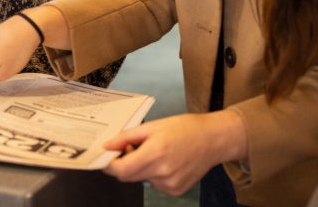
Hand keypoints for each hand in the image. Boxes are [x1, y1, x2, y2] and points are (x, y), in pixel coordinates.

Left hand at [102, 110, 247, 196]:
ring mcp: (169, 184)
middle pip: (128, 176)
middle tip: (130, 148)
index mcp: (155, 153)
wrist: (212, 140)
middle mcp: (162, 172)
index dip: (109, 165)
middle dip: (123, 164)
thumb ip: (127, 137)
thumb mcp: (153, 126)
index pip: (120, 169)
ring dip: (140, 168)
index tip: (105, 157)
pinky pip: (154, 184)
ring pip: (141, 180)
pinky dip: (153, 174)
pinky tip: (165, 161)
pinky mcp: (175, 191)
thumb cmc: (185, 128)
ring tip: (154, 151)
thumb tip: (107, 145)